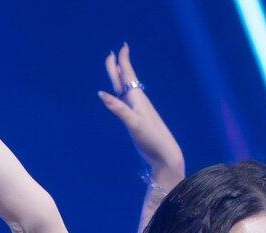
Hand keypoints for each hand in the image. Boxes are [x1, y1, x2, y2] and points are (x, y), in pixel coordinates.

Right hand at [98, 43, 184, 184]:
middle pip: (125, 80)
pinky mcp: (137, 121)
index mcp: (137, 99)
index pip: (129, 75)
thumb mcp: (134, 124)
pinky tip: (121, 97)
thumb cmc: (151, 139)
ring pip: (125, 90)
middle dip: (118, 67)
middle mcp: (138, 102)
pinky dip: (120, 95)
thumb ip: (118, 109)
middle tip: (112, 54)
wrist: (164, 155)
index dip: (124, 61)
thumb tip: (101, 94)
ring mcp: (137, 111)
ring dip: (120, 79)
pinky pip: (126, 102)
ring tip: (117, 70)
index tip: (123, 46)